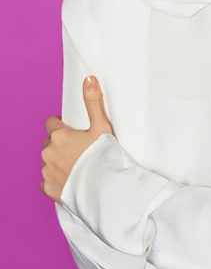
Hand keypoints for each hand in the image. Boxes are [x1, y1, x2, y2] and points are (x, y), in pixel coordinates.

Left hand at [40, 75, 112, 203]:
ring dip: (57, 162)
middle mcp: (48, 152)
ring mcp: (47, 171)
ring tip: (76, 166)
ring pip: (47, 162)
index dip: (61, 125)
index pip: (51, 123)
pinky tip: (70, 181)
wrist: (104, 188)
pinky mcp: (49, 188)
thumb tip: (89, 79)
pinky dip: (55, 180)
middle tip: (78, 149)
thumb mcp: (102, 126)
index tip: (73, 130)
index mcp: (59, 136)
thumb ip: (93, 102)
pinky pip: (47, 181)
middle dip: (59, 144)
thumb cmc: (103, 156)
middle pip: (49, 143)